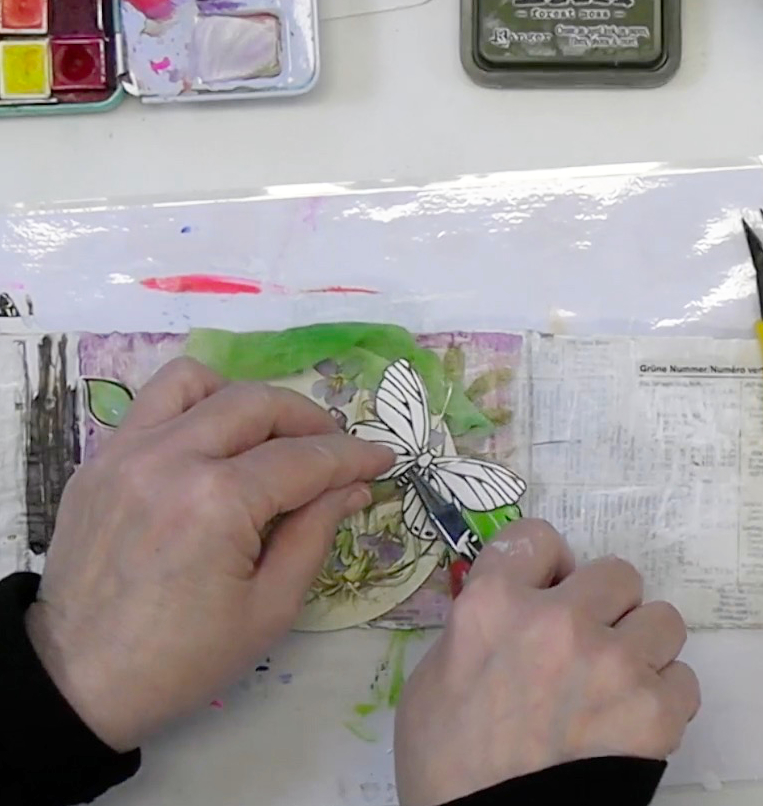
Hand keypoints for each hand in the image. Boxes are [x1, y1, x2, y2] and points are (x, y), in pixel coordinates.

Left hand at [26, 357, 393, 750]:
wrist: (77, 682)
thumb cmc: (183, 659)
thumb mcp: (270, 610)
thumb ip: (315, 533)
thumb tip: (353, 486)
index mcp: (217, 503)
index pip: (304, 459)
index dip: (353, 456)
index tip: (383, 458)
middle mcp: (171, 458)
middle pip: (259, 404)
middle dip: (312, 421)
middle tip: (336, 451)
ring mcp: (126, 451)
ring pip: (200, 382)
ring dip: (248, 400)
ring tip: (269, 437)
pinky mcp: (100, 459)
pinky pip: (153, 402)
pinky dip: (195, 405)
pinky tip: (213, 442)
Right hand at [394, 520, 699, 805]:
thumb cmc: (447, 761)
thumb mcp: (435, 673)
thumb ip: (480, 623)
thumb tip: (516, 606)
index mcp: (493, 602)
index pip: (540, 535)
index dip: (548, 563)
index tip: (549, 589)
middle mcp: (557, 619)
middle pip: (617, 572)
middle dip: (604, 604)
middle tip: (586, 641)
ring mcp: (611, 664)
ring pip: (662, 619)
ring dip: (640, 648)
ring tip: (614, 684)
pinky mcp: (654, 713)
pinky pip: (683, 679)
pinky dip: (661, 698)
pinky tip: (630, 721)